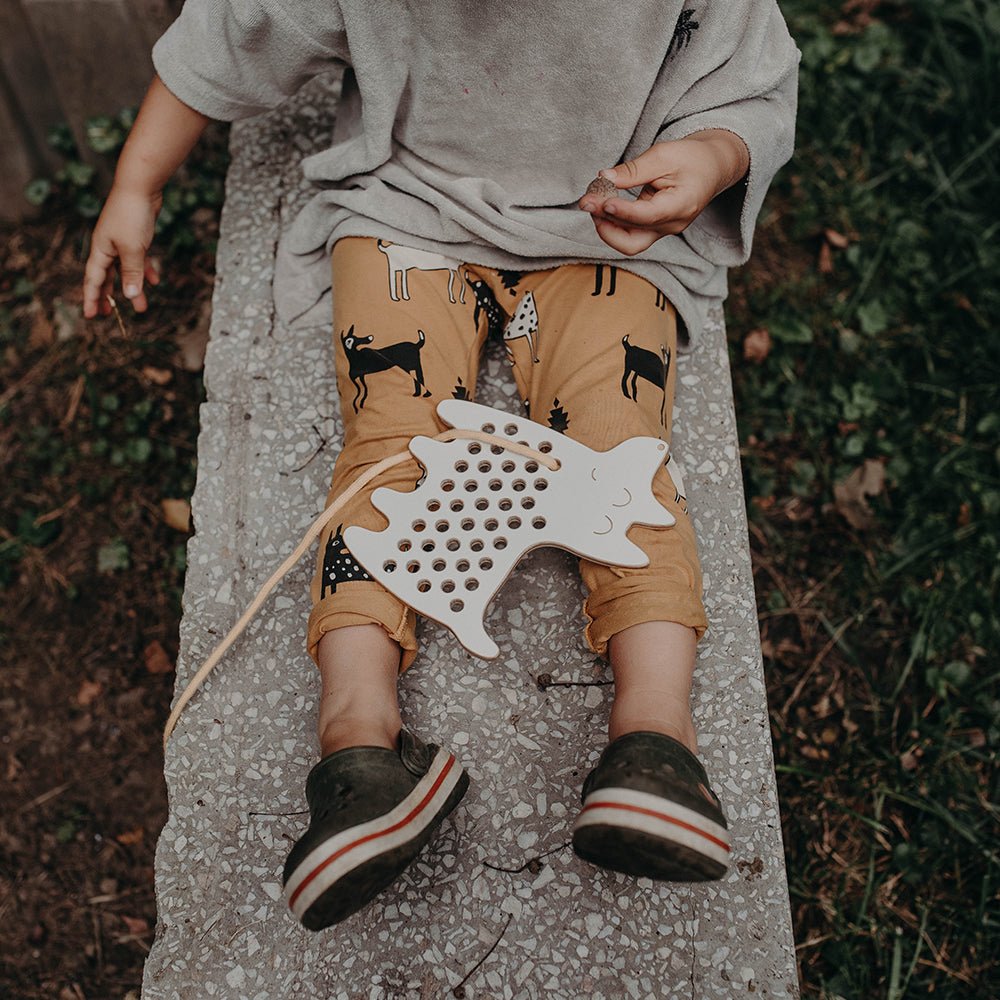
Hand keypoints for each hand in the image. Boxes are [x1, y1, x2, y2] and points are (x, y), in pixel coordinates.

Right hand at [83, 187, 161, 317]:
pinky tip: (155, 282)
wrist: (141, 186)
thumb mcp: (132, 249)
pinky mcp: (136, 237)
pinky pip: (139, 259)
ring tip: (142, 308)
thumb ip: (132, 272)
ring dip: (134, 288)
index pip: (93, 280)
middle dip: (109, 298)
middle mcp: (107, 247)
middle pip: (107, 278)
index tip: (91, 316)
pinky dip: (146, 271)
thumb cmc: (131, 215)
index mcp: (100, 250)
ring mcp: (121, 242)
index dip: (92, 299)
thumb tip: (130, 296)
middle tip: (109, 316)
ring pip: (126, 271)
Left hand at [578, 130, 748, 255]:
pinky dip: (613, 222)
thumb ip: (633, 170)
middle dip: (606, 227)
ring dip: (606, 226)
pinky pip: (630, 234)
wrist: (712, 168)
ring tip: (592, 202)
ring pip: (628, 242)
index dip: (621, 211)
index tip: (600, 201)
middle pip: (632, 242)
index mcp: (681, 205)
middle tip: (588, 204)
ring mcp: (663, 231)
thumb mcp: (663, 155)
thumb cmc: (691, 158)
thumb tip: (603, 178)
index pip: (646, 216)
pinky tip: (602, 205)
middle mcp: (671, 225)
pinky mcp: (654, 229)